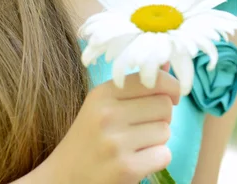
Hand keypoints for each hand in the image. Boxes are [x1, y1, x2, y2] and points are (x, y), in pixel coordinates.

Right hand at [44, 63, 179, 183]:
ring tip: (137, 144)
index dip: (171, 87)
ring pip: (165, 131)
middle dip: (162, 117)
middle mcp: (108, 113)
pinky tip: (138, 160)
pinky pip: (164, 155)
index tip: (171, 97)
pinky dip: (157, 159)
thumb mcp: (103, 104)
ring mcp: (116, 142)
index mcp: (103, 93)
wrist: (64, 176)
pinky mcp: (126, 168)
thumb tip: (167, 63)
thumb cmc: (90, 136)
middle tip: (146, 125)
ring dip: (158, 140)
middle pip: (164, 105)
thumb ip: (134, 85)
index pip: (154, 79)